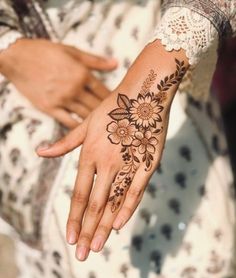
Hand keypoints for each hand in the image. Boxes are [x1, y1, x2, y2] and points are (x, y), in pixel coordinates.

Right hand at [0, 38, 116, 127]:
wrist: (16, 57)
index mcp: (82, 73)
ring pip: (85, 115)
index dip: (113, 100)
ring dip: (96, 123)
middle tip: (117, 122)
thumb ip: (95, 61)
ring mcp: (62, 100)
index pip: (104, 91)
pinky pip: (68, 122)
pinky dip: (78, 128)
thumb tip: (116, 64)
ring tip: (106, 129)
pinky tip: (86, 133)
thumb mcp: (72, 52)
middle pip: (97, 106)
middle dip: (108, 114)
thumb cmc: (44, 52)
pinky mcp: (49, 108)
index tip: (119, 107)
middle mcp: (74, 88)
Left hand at [37, 40, 188, 260]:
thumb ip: (64, 143)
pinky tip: (119, 226)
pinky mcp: (148, 162)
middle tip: (82, 254)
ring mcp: (128, 163)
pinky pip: (136, 190)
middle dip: (87, 230)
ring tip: (97, 247)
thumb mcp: (85, 123)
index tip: (70, 238)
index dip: (73, 217)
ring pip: (114, 201)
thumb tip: (40, 152)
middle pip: (94, 203)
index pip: (78, 193)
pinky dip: (127, 209)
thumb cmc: (112, 108)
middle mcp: (107, 162)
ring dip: (105, 226)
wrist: (143, 93)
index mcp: (90, 153)